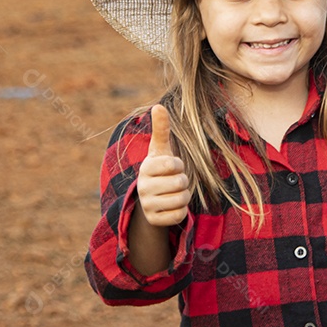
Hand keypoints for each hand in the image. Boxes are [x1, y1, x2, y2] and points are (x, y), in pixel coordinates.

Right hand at [136, 105, 190, 227]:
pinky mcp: (154, 221)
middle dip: (182, 182)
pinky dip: (181, 211)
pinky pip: (179, 215)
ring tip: (173, 192)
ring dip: (183, 196)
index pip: (173, 164)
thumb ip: (161, 129)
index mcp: (146, 167)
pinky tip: (171, 206)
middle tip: (173, 181)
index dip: (178, 165)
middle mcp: (143, 187)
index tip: (171, 166)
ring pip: (181, 200)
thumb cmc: (160, 169)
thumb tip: (158, 105)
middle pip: (180, 183)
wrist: (151, 198)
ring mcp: (147, 205)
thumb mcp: (161, 150)